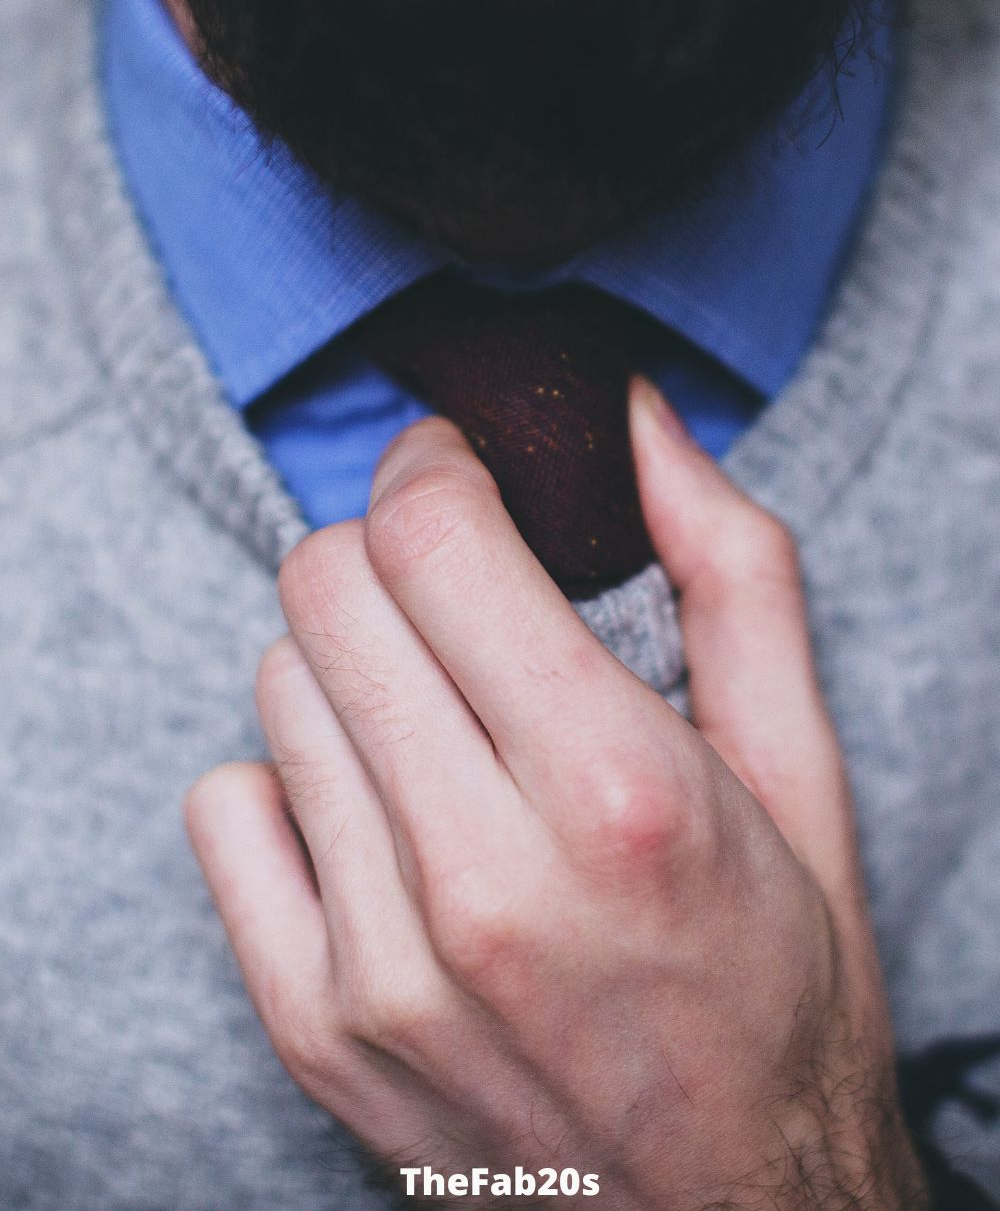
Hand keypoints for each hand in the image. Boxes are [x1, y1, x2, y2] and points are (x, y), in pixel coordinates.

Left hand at [186, 379, 926, 1208]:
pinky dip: (292, 779)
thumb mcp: (800, 765)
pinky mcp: (314, 1027)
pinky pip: (225, 805)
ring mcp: (379, 967)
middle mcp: (483, 882)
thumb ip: (730, 565)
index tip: (458, 472)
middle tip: (450, 589)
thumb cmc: (777, 984)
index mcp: (620, 793)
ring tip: (438, 719)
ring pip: (277, 687)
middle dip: (387, 551)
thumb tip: (636, 414)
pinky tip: (380, 812)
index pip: (431, 539)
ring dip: (353, 668)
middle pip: (328, 591)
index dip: (434, 467)